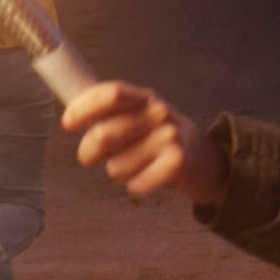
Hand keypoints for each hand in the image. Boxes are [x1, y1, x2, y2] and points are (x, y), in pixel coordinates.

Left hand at [62, 80, 228, 203]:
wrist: (211, 164)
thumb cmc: (160, 140)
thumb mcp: (138, 117)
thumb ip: (106, 114)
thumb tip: (69, 117)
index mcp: (143, 98)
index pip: (110, 94)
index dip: (83, 108)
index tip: (68, 124)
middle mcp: (158, 112)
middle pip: (104, 134)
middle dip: (88, 152)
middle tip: (90, 157)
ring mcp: (170, 136)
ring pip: (116, 165)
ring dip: (118, 171)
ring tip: (136, 165)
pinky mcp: (178, 162)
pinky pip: (136, 182)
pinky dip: (136, 185)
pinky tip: (148, 178)